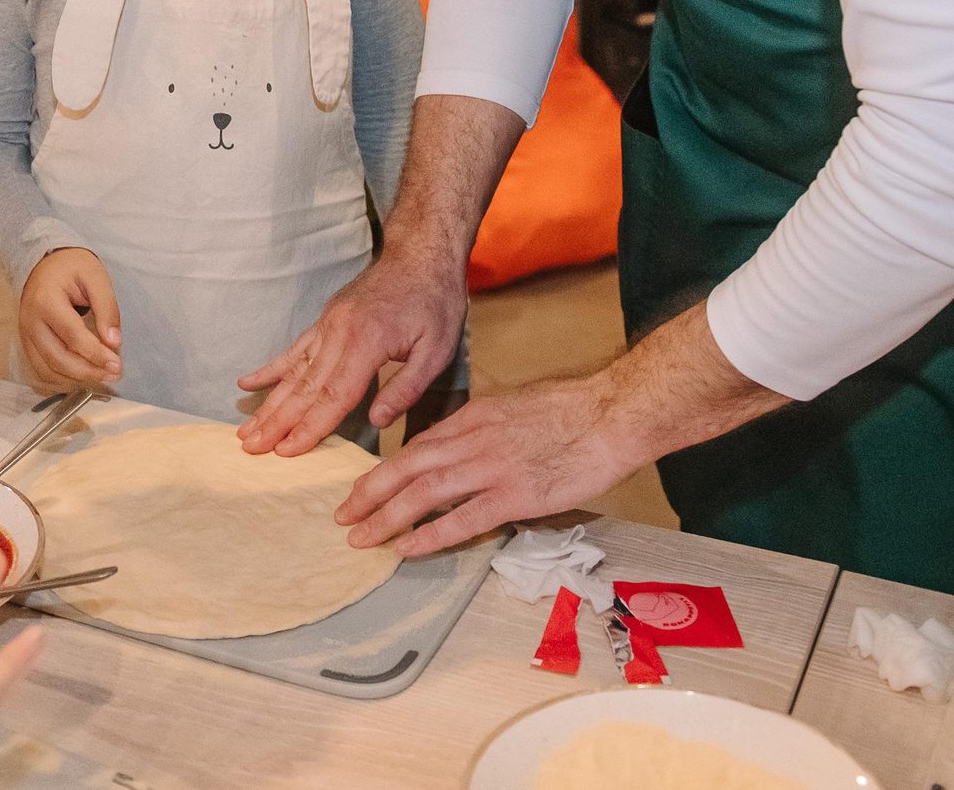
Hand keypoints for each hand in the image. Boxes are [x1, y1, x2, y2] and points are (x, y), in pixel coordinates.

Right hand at [18, 248, 120, 389]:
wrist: (45, 264)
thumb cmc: (72, 267)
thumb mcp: (95, 276)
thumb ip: (107, 307)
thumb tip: (113, 342)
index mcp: (46, 300)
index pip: (72, 336)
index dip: (96, 354)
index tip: (117, 364)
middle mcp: (30, 321)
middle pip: (58, 358)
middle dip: (89, 371)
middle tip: (114, 373)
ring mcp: (26, 334)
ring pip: (49, 369)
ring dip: (77, 378)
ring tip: (103, 375)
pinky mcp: (26, 342)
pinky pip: (41, 369)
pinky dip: (62, 377)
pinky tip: (83, 373)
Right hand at [236, 243, 464, 456]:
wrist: (420, 253)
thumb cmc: (435, 302)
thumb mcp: (437, 349)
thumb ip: (407, 388)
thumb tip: (377, 421)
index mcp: (367, 343)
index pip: (333, 396)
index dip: (309, 427)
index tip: (286, 451)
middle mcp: (338, 333)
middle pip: (303, 387)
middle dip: (276, 421)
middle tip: (250, 448)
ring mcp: (327, 325)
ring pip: (293, 371)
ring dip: (269, 403)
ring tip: (245, 429)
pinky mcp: (325, 320)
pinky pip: (294, 349)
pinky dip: (270, 368)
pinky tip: (247, 381)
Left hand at [331, 373, 631, 554]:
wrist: (611, 414)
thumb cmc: (572, 411)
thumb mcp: (514, 406)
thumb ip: (485, 429)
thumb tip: (465, 448)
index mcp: (472, 417)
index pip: (417, 447)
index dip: (387, 470)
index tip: (366, 487)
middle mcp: (472, 441)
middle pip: (406, 468)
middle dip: (369, 492)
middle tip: (342, 514)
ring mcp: (490, 468)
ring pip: (422, 494)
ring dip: (385, 517)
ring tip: (360, 536)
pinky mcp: (514, 496)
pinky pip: (461, 519)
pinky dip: (429, 534)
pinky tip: (405, 547)